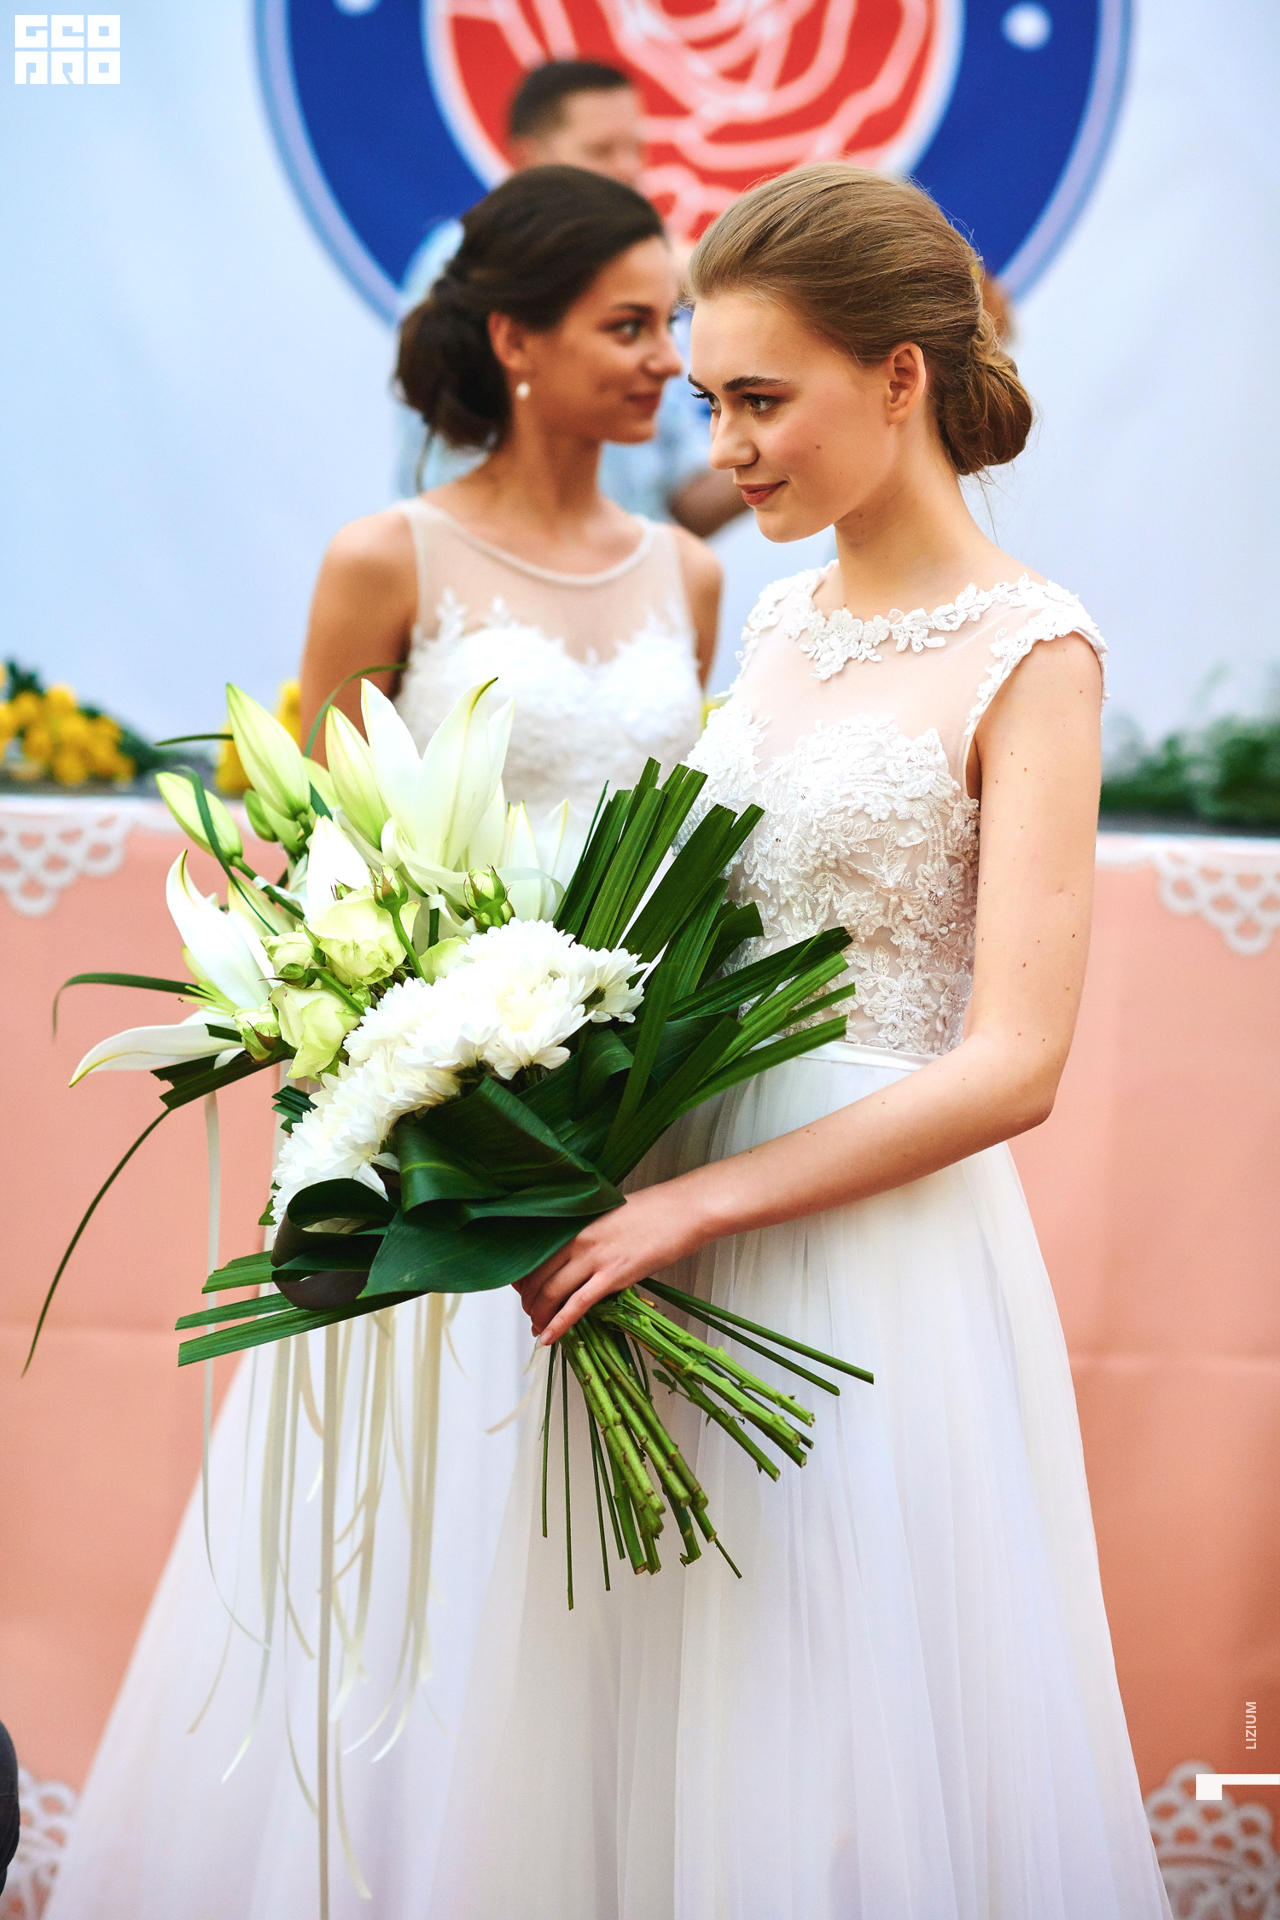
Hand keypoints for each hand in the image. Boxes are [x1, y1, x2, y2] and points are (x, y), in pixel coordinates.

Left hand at [515, 1181, 707, 1346]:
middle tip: (529, 1313)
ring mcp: (594, 1258)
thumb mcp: (610, 1215)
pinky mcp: (613, 1276)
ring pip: (551, 1292)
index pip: (535, 1255)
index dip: (524, 1278)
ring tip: (537, 1328)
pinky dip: (558, 1324)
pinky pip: (577, 1305)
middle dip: (528, 1301)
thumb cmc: (654, 1210)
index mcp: (576, 1224)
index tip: (522, 1290)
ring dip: (539, 1315)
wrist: (683, 1210)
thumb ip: (590, 1232)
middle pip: (537, 1276)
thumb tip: (580, 1250)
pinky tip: (548, 1337)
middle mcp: (578, 1241)